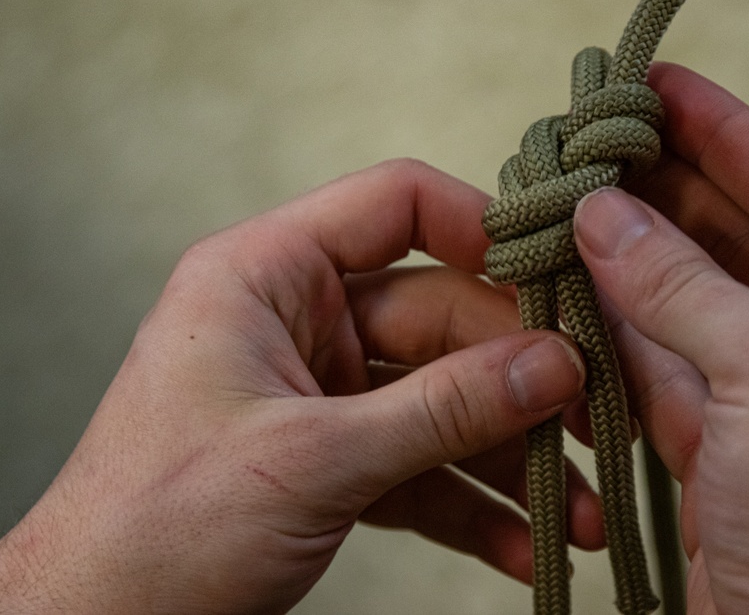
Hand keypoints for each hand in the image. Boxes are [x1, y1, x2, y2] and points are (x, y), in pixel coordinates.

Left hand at [0, 160, 603, 613]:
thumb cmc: (155, 531)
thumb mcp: (312, 460)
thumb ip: (442, 410)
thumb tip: (553, 367)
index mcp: (266, 276)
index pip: (394, 207)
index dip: (481, 229)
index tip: (557, 278)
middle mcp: (298, 322)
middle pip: (442, 318)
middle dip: (518, 381)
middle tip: (592, 424)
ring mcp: (321, 392)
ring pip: (442, 399)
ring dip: (510, 455)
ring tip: (574, 508)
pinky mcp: (334, 459)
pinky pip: (422, 464)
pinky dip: (473, 503)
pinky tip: (523, 543)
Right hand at [575, 63, 748, 612]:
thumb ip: (682, 283)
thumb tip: (604, 215)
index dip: (732, 132)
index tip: (663, 89)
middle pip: (745, 243)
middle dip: (671, 191)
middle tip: (600, 143)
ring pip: (695, 308)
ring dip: (634, 259)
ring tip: (574, 202)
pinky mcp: (728, 460)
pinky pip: (665, 372)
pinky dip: (619, 332)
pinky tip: (577, 287)